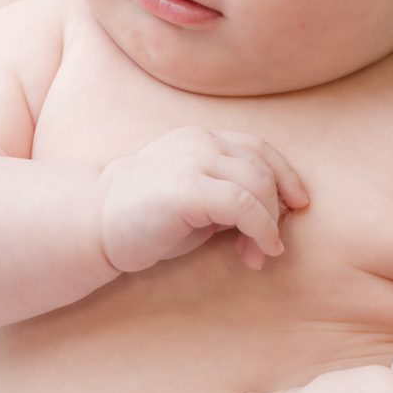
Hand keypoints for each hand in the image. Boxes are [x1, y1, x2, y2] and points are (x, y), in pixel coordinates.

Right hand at [96, 127, 308, 274]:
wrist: (94, 224)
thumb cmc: (147, 218)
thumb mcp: (197, 199)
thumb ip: (231, 197)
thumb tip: (275, 218)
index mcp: (201, 139)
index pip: (258, 148)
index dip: (285, 175)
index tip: (298, 204)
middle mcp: (200, 142)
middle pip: (262, 167)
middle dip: (277, 208)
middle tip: (272, 245)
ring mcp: (192, 161)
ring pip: (257, 184)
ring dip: (270, 223)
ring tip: (260, 253)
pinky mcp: (186, 188)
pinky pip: (242, 204)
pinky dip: (260, 228)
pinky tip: (258, 249)